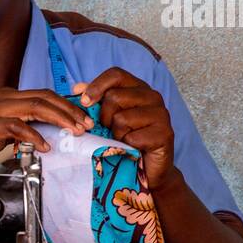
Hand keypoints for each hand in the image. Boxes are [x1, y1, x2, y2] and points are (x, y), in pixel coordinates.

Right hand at [0, 87, 94, 172]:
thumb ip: (15, 128)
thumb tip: (36, 136)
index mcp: (5, 95)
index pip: (42, 94)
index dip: (65, 104)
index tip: (81, 118)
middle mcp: (2, 97)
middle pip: (44, 96)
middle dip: (69, 110)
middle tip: (86, 124)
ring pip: (36, 106)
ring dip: (59, 119)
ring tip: (74, 131)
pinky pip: (17, 126)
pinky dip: (34, 135)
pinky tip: (44, 146)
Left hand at [73, 69, 177, 188]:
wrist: (147, 168)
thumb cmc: (125, 140)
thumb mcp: (107, 118)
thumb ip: (95, 102)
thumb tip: (77, 88)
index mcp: (138, 88)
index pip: (116, 74)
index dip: (96, 85)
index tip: (84, 102)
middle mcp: (152, 97)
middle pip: (114, 97)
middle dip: (104, 118)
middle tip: (110, 130)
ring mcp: (161, 114)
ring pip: (121, 119)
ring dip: (116, 134)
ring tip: (124, 140)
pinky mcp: (165, 133)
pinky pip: (132, 138)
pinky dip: (127, 146)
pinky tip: (134, 149)